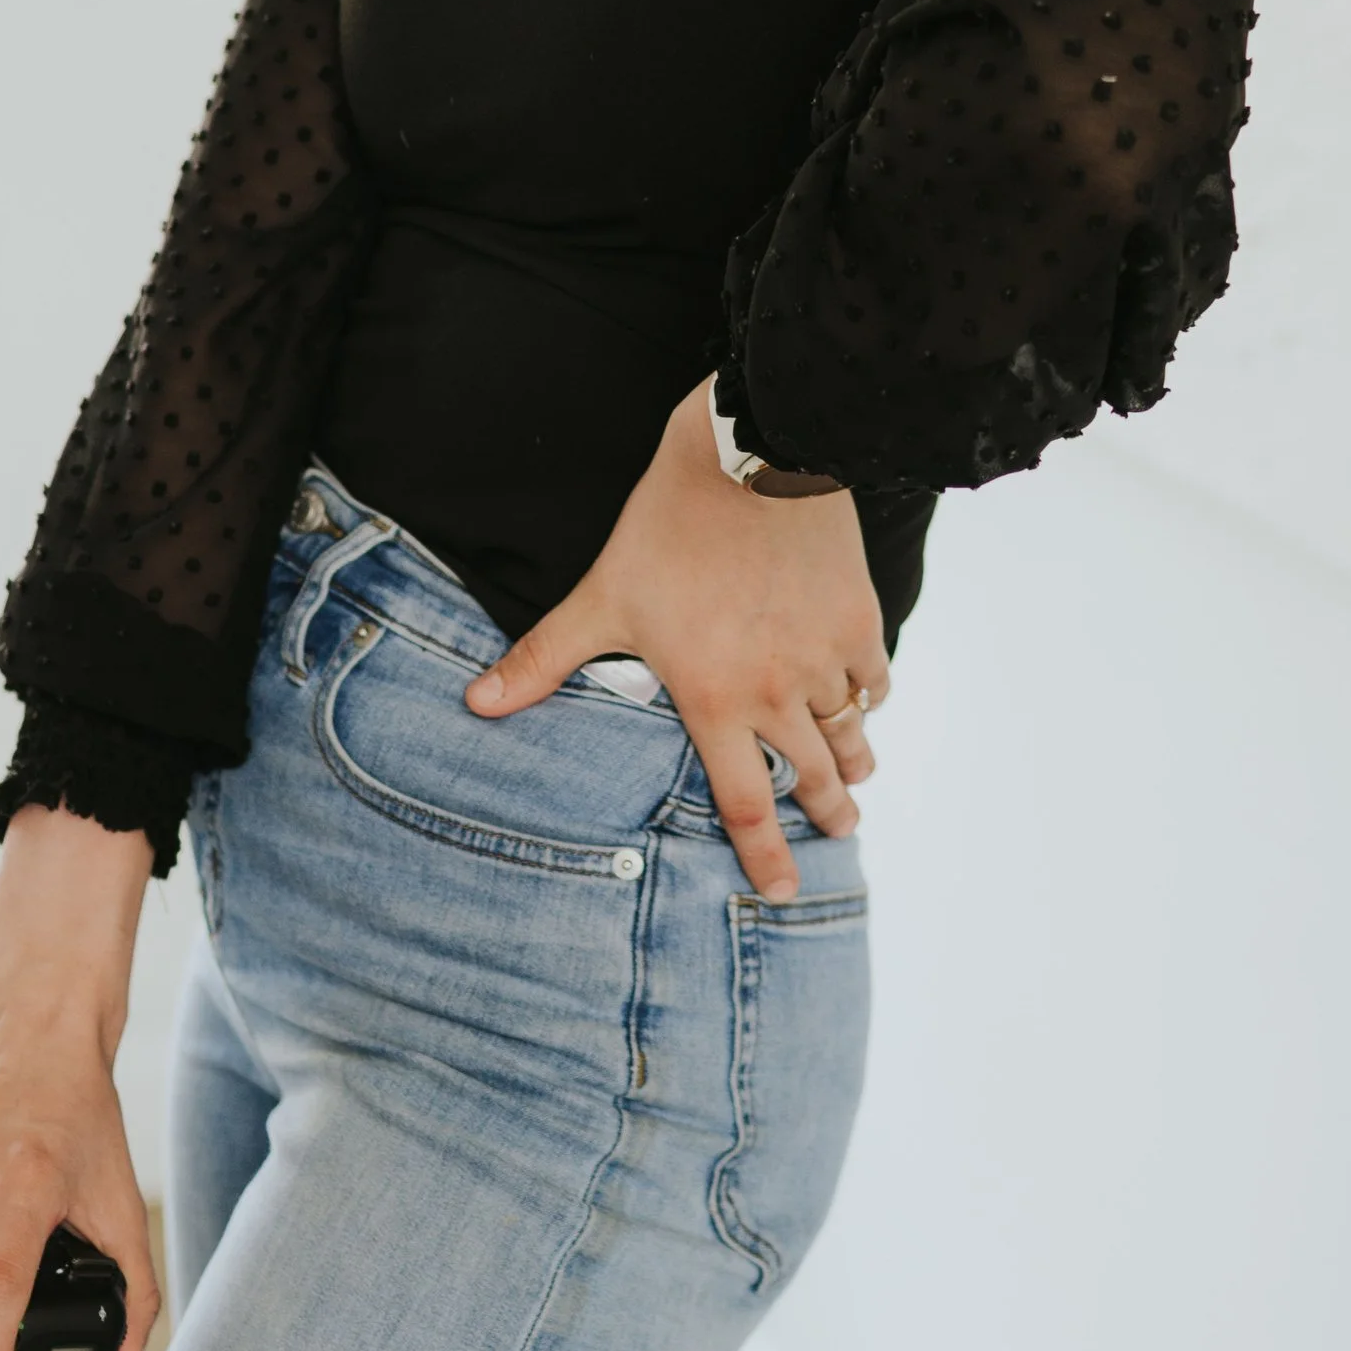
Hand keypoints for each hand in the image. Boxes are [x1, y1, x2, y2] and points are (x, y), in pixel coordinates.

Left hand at [464, 382, 887, 901]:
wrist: (752, 458)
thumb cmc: (670, 528)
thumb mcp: (603, 595)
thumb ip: (544, 658)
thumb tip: (476, 704)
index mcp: (717, 700)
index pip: (745, 803)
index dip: (765, 856)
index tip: (782, 893)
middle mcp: (779, 692)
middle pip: (814, 779)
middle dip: (827, 815)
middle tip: (838, 834)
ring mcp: (825, 656)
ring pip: (850, 731)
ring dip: (852, 759)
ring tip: (854, 778)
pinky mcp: (859, 616)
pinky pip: (874, 678)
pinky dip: (867, 695)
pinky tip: (861, 698)